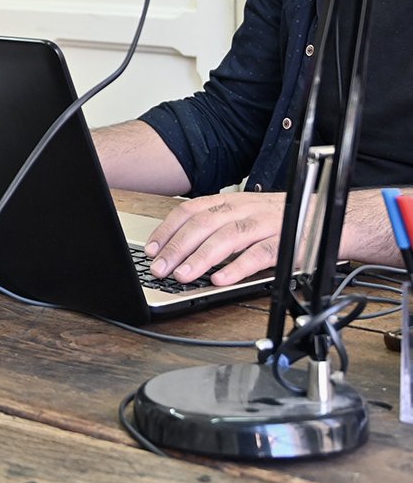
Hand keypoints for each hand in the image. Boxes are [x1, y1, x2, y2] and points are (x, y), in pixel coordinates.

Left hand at [145, 190, 287, 285]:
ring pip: (227, 237)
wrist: (332, 216)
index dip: (168, 230)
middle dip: (177, 247)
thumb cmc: (285, 219)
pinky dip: (237, 267)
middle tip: (159, 268)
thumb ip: (219, 226)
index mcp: (231, 202)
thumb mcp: (247, 215)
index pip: (190, 211)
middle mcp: (245, 209)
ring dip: (201, 258)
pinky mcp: (287, 241)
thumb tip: (183, 248)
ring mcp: (266, 224)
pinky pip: (259, 254)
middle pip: (204, 224)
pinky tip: (220, 280)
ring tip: (183, 276)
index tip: (151, 249)